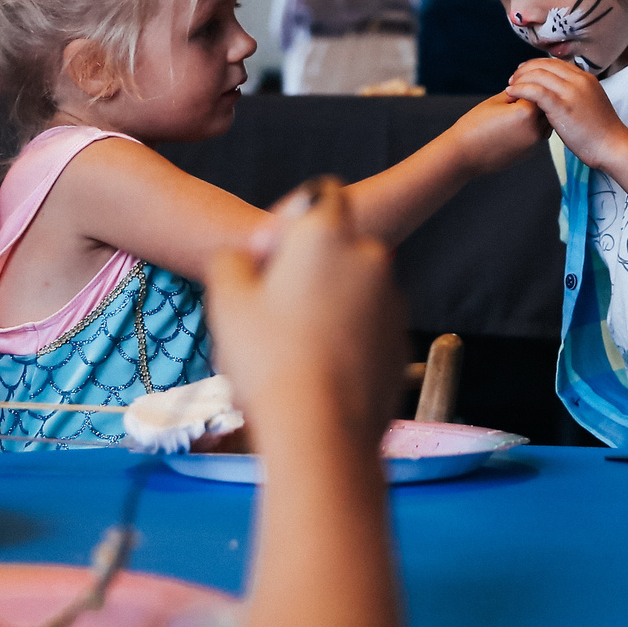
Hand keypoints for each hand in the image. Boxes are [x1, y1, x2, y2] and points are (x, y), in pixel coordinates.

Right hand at [209, 178, 405, 445]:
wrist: (321, 430)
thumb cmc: (269, 357)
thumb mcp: (226, 299)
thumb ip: (232, 261)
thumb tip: (242, 259)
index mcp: (329, 234)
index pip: (320, 196)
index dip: (290, 220)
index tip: (265, 257)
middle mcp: (371, 257)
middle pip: (334, 249)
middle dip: (305, 270)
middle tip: (268, 311)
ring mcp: (393, 301)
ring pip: (351, 291)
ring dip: (325, 306)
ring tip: (288, 351)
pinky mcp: (402, 342)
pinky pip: (368, 327)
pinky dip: (346, 338)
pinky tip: (315, 372)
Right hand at [446, 91, 547, 175]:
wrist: (463, 154)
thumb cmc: (474, 126)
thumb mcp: (496, 101)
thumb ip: (517, 93)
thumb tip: (529, 89)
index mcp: (526, 113)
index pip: (538, 91)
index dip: (526, 87)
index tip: (516, 87)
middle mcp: (535, 129)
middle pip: (545, 107)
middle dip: (535, 100)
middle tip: (517, 99)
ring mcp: (533, 144)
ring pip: (545, 122)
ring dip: (536, 115)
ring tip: (516, 113)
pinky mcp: (530, 154)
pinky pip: (538, 135)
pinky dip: (532, 128)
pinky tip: (516, 126)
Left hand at [503, 57, 627, 167]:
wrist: (613, 146)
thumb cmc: (602, 132)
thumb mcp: (592, 103)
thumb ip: (577, 94)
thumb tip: (561, 95)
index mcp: (586, 78)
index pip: (555, 63)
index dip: (536, 65)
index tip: (524, 72)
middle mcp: (579, 80)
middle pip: (544, 65)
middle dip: (525, 69)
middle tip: (513, 79)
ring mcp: (571, 92)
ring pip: (538, 74)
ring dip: (520, 79)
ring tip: (510, 88)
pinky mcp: (562, 106)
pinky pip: (535, 91)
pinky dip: (520, 89)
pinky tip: (511, 94)